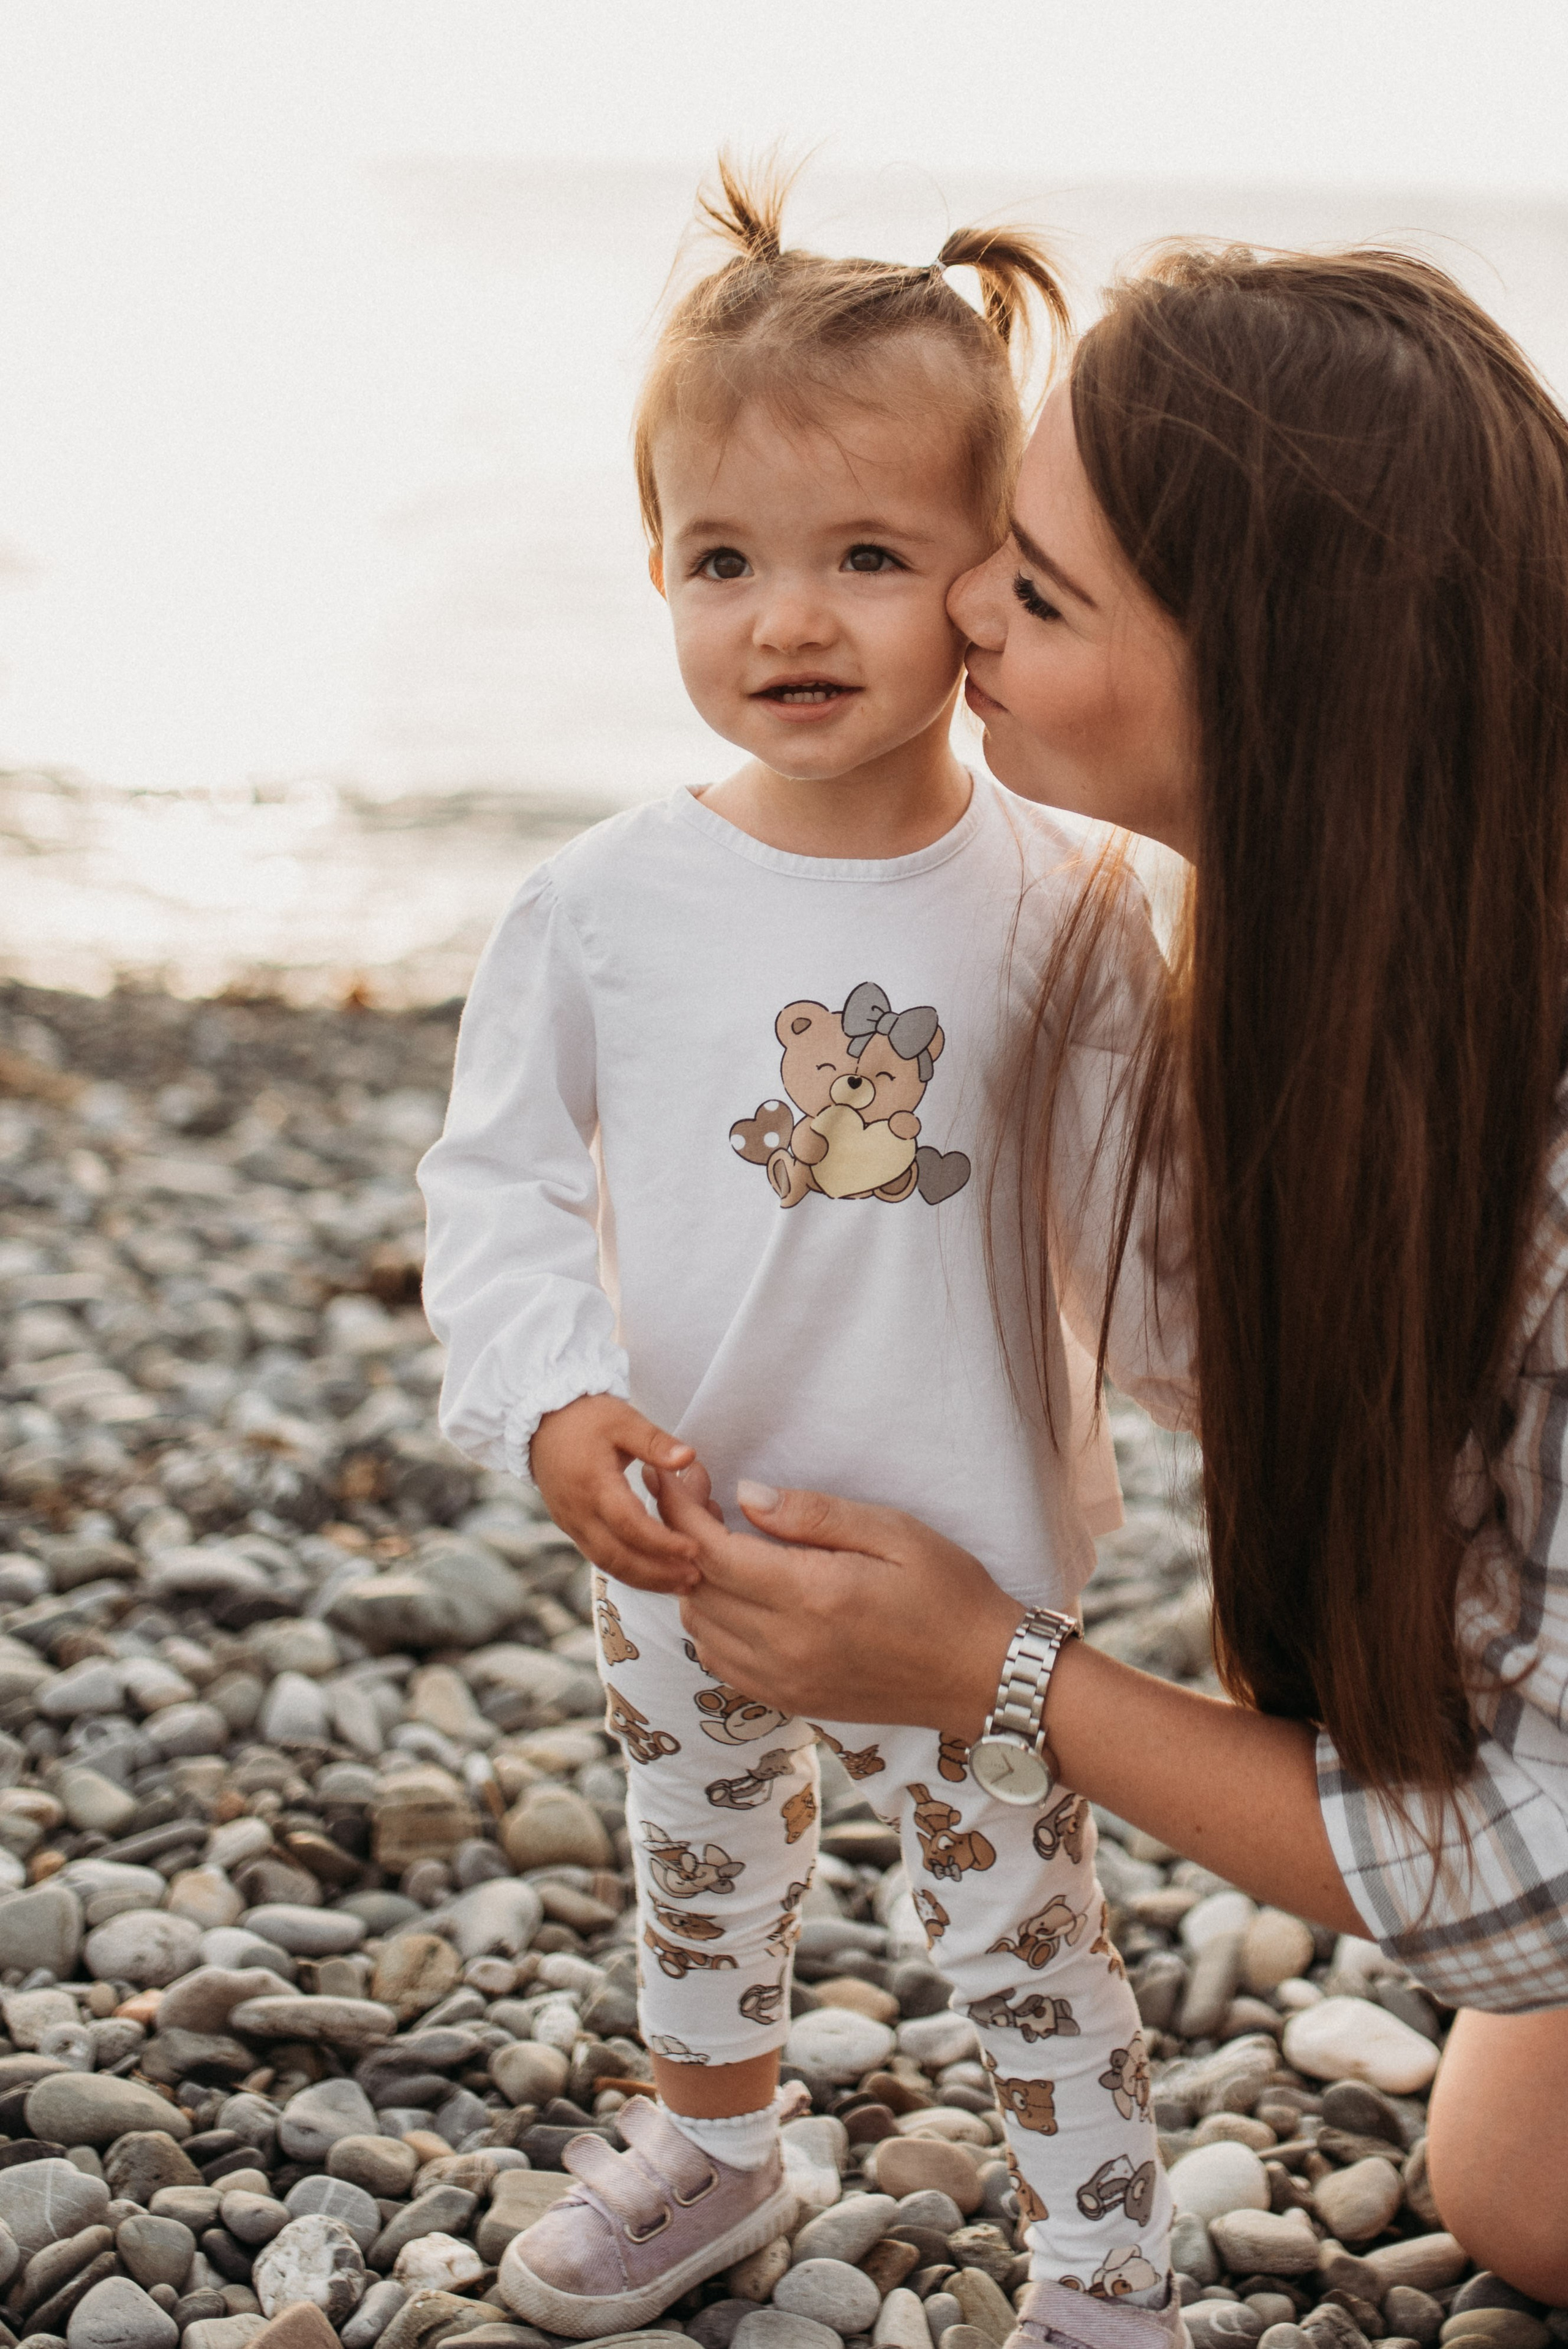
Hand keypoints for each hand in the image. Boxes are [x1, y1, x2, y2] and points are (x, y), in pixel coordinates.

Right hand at [531, 1395, 699, 1591]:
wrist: (540, 1419)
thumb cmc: (586, 1416)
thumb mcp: (624, 1419)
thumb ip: (655, 1442)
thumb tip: (688, 1458)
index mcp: (593, 1484)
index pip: (630, 1525)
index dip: (662, 1542)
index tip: (694, 1548)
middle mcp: (578, 1511)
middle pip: (617, 1556)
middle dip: (657, 1573)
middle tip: (694, 1578)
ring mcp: (571, 1523)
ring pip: (607, 1563)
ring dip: (643, 1579)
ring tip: (679, 1584)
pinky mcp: (570, 1527)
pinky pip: (599, 1557)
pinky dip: (627, 1570)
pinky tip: (653, 1573)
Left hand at [647, 1469, 1021, 1732]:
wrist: (983, 1676)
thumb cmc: (949, 1594)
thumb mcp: (894, 1532)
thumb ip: (814, 1514)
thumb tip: (745, 1495)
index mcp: (812, 1597)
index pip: (710, 1552)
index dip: (680, 1508)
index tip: (676, 1474)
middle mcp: (787, 1647)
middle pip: (695, 1590)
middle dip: (680, 1537)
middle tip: (695, 1496)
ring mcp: (785, 1681)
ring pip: (700, 1629)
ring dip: (694, 1582)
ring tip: (717, 1540)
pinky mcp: (791, 1700)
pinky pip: (721, 1662)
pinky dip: (711, 1624)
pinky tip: (736, 1594)